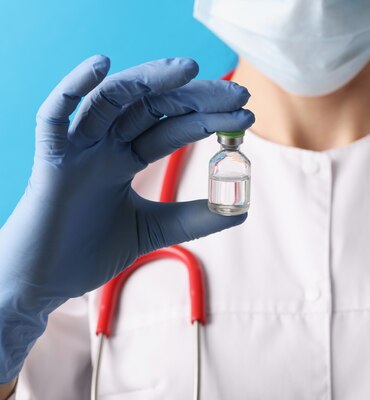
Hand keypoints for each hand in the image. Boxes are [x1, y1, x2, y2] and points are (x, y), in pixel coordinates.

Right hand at [0, 56, 253, 381]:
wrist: (44, 284)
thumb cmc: (90, 252)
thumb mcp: (155, 231)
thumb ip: (195, 218)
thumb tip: (241, 208)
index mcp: (126, 158)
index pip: (173, 126)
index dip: (209, 118)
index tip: (245, 116)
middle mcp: (104, 146)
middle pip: (152, 107)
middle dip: (195, 98)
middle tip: (239, 96)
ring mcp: (77, 150)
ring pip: (111, 101)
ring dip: (148, 80)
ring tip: (188, 69)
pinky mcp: (50, 162)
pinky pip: (55, 117)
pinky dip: (73, 88)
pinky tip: (102, 66)